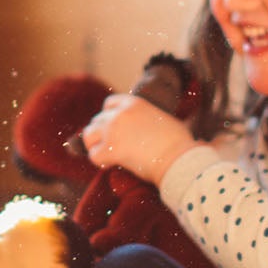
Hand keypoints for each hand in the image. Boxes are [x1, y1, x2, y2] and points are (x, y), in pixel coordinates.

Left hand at [81, 93, 195, 185]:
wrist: (178, 158)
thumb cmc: (178, 142)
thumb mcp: (162, 118)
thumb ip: (147, 118)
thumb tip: (146, 129)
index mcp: (133, 102)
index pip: (109, 104)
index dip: (109, 117)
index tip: (116, 129)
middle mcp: (119, 113)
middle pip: (97, 120)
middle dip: (102, 134)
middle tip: (113, 146)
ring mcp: (112, 130)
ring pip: (89, 136)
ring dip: (96, 146)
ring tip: (109, 156)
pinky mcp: (110, 149)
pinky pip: (93, 156)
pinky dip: (101, 162)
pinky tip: (113, 165)